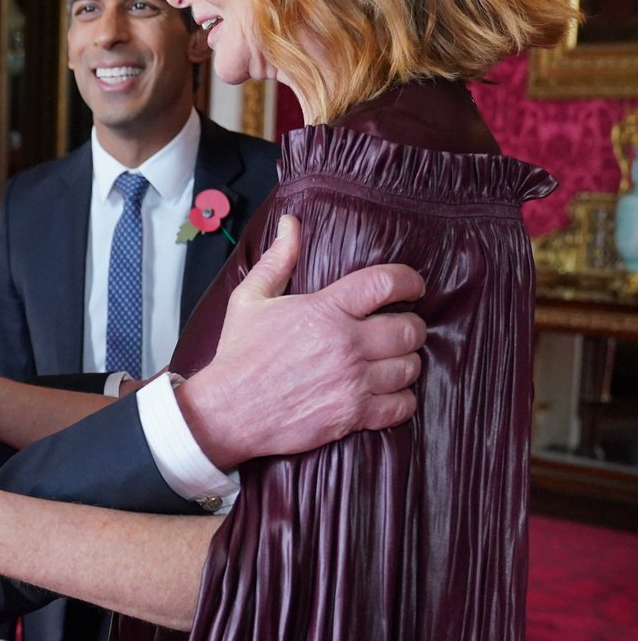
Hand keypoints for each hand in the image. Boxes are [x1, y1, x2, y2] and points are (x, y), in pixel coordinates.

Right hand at [179, 215, 425, 467]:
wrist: (228, 411)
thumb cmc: (238, 355)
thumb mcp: (250, 299)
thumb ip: (277, 260)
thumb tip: (290, 225)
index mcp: (324, 311)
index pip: (385, 284)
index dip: (408, 280)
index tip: (412, 286)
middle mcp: (345, 344)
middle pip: (409, 329)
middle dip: (410, 326)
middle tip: (399, 328)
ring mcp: (351, 382)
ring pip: (409, 367)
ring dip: (405, 361)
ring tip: (391, 360)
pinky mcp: (352, 415)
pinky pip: (401, 406)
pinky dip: (401, 399)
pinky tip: (388, 392)